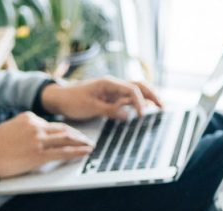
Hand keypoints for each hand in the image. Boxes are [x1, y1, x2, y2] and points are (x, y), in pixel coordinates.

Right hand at [0, 112, 93, 179]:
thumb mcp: (10, 127)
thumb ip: (26, 127)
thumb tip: (39, 131)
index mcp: (28, 117)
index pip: (52, 124)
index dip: (66, 131)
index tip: (74, 135)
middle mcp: (35, 126)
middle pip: (63, 129)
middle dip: (78, 135)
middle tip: (88, 140)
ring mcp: (38, 140)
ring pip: (66, 139)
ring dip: (82, 142)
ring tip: (90, 146)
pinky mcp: (39, 154)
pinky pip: (63, 152)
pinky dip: (77, 152)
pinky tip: (85, 152)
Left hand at [41, 77, 162, 120]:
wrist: (59, 98)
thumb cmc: (71, 101)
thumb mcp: (90, 107)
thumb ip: (110, 110)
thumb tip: (128, 115)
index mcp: (108, 83)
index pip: (131, 90)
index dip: (139, 102)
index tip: (143, 115)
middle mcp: (113, 85)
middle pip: (139, 86)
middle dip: (152, 95)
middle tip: (163, 107)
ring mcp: (113, 91)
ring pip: (136, 91)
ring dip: (148, 98)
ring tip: (159, 108)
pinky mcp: (112, 98)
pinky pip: (128, 99)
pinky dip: (139, 103)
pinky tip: (145, 111)